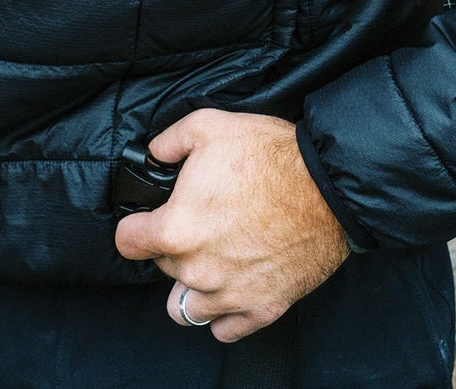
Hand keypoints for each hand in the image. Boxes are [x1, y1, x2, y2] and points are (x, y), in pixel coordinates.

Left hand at [114, 108, 349, 341]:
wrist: (328, 187)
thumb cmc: (271, 157)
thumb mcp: (208, 125)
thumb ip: (168, 141)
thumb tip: (153, 154)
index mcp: (176, 229)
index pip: (127, 242)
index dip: (135, 225)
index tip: (147, 219)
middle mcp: (197, 270)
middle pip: (162, 267)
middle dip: (174, 245)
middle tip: (198, 221)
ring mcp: (230, 295)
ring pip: (185, 308)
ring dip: (191, 286)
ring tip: (208, 261)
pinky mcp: (262, 309)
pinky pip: (224, 329)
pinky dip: (222, 312)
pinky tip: (230, 285)